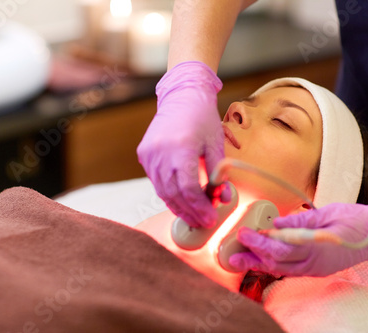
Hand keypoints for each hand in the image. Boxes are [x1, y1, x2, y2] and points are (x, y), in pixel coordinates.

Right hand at [137, 61, 226, 227]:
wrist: (181, 96)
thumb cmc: (202, 118)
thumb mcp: (215, 144)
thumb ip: (218, 173)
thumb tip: (223, 197)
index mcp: (182, 148)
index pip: (189, 189)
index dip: (200, 208)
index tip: (210, 219)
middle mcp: (161, 153)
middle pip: (175, 194)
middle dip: (190, 212)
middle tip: (203, 223)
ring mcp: (150, 154)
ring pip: (162, 191)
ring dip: (178, 207)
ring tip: (193, 217)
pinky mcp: (144, 154)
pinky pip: (156, 181)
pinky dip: (168, 194)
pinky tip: (180, 202)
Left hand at [229, 201, 367, 275]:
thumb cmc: (357, 221)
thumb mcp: (328, 213)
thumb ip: (300, 221)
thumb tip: (275, 224)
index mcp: (317, 248)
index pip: (280, 248)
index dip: (259, 242)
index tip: (245, 232)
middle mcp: (315, 263)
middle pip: (276, 262)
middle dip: (252, 256)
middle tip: (232, 250)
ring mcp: (316, 269)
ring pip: (281, 269)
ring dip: (258, 264)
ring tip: (239, 260)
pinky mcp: (317, 268)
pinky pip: (290, 270)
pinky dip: (273, 265)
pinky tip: (261, 261)